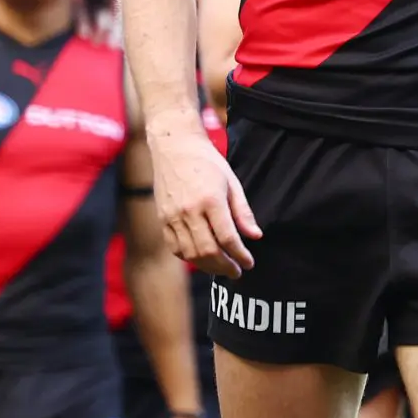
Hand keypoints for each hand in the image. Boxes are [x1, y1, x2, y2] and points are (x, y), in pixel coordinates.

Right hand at [150, 123, 259, 278]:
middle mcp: (190, 210)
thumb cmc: (206, 161)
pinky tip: (201, 258)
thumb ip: (243, 211)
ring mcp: (173, 216)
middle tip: (236, 272)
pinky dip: (190, 258)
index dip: (240, 255)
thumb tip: (255, 236)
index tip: (249, 263)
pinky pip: (175, 247)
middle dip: (225, 267)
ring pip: (191, 254)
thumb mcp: (231, 182)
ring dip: (208, 266)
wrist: (174, 145)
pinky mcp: (162, 219)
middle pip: (209, 251)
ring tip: (221, 267)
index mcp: (211, 200)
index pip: (228, 238)